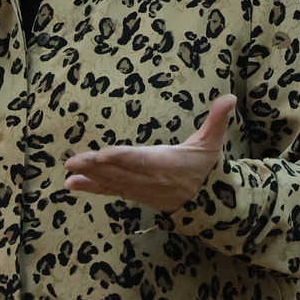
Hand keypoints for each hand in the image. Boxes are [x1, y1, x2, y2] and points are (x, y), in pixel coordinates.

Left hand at [64, 95, 236, 212]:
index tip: (103, 154)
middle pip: (120, 173)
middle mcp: (151, 179)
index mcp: (168, 164)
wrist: (207, 203)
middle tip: (73, 161)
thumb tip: (231, 97)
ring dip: (89, 177)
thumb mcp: (212, 143)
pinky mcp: (134, 194)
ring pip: (112, 182)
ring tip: (68, 172)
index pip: (141, 160)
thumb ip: (217, 120)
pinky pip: (110, 191)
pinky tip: (72, 185)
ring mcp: (141, 189)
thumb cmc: (206, 167)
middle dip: (96, 167)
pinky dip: (92, 188)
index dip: (122, 158)